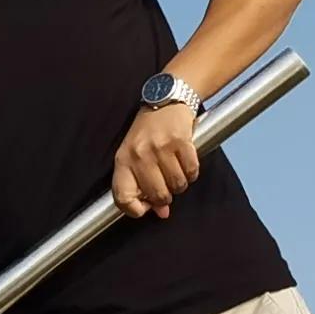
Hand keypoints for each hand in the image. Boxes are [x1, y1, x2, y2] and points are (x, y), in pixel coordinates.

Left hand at [109, 99, 200, 218]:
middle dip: (166, 196)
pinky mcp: (180, 141)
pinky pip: (191, 172)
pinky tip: (186, 162)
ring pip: (177, 185)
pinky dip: (192, 172)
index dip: (135, 210)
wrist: (166, 99)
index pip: (122, 197)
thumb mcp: (137, 156)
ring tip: (177, 170)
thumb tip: (162, 213)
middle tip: (167, 184)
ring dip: (181, 183)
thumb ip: (144, 185)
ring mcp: (160, 147)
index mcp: (123, 160)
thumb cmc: (148, 132)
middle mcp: (139, 154)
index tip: (146, 207)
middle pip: (157, 195)